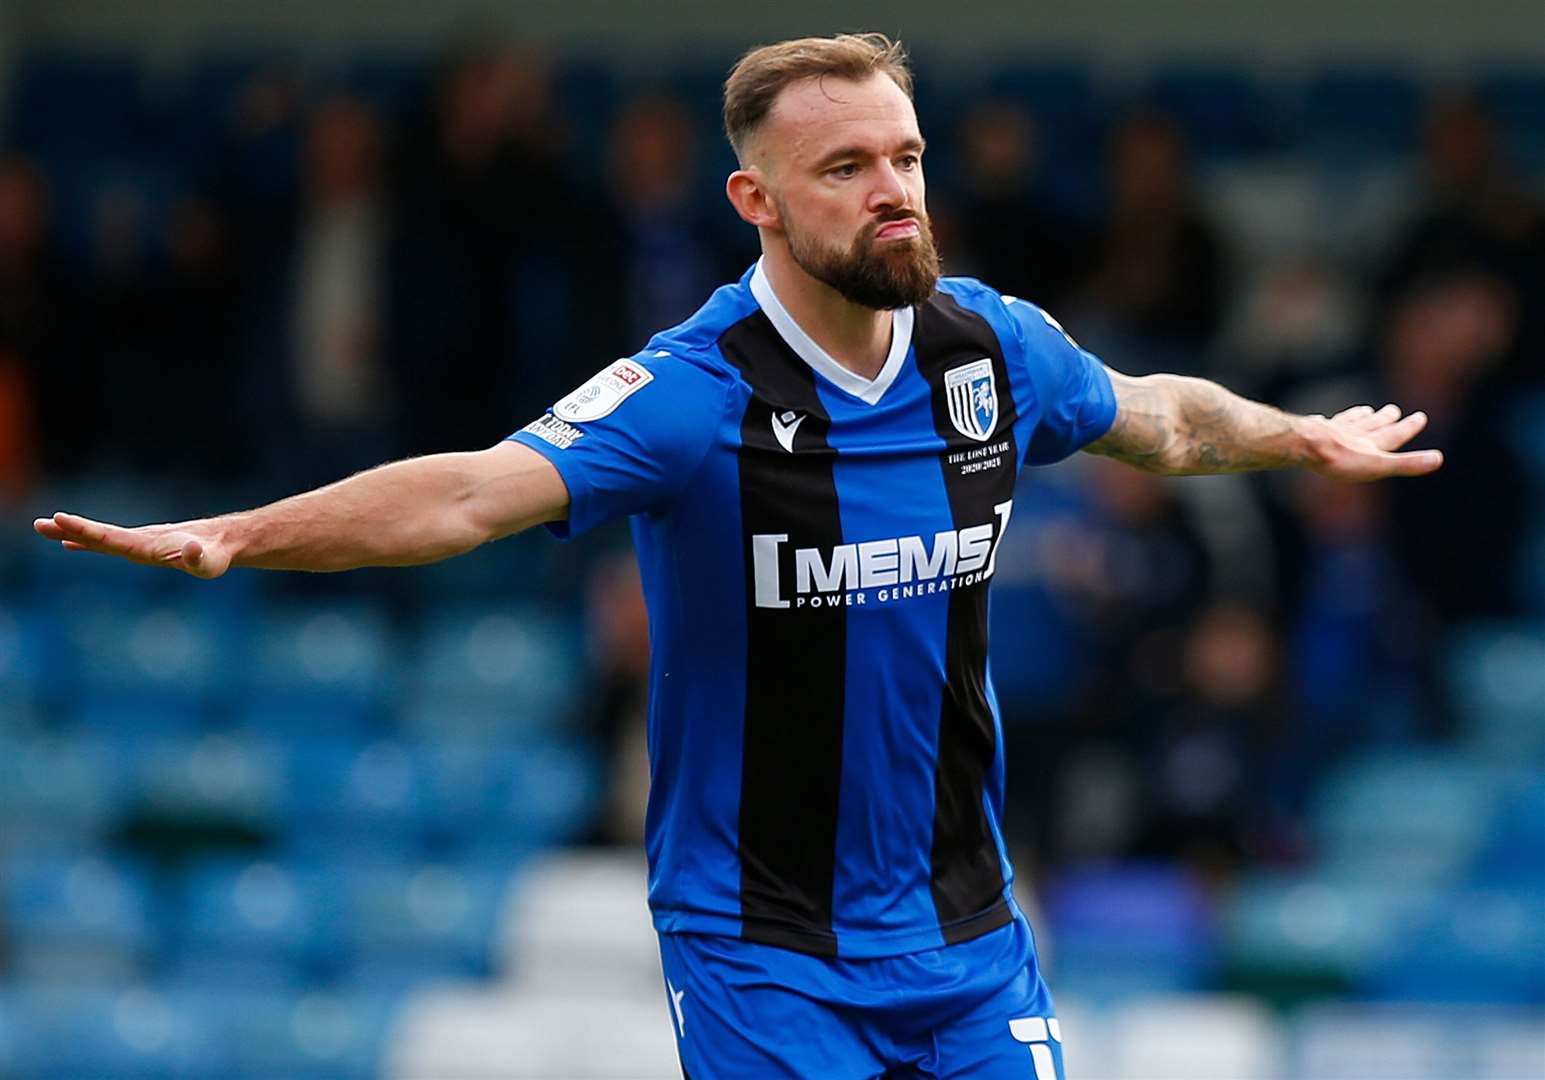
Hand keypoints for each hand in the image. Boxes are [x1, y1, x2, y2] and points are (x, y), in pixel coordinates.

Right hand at [32, 512, 232, 578]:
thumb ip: (199, 558)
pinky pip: (110, 543)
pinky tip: (73, 545)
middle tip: (39, 524)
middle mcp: (140, 541)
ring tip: (45, 528)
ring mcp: (140, 542)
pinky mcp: (143, 545)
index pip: (110, 538)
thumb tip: (192, 549)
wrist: (225, 541)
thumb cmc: (216, 556)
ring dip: (73, 533)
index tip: (61, 518)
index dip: (85, 530)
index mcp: (146, 545)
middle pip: (99, 536)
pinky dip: (90, 541)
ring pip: (102, 538)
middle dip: (70, 530)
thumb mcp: (210, 563)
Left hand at [1304, 404, 1443, 481]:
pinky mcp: (1311, 432)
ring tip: (1365, 411)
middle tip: (1393, 410)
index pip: (1395, 434)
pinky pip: (1321, 424)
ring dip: (1359, 416)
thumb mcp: (1378, 465)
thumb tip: (1438, 459)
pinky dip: (1326, 421)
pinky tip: (1321, 420)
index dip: (1408, 427)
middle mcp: (1354, 434)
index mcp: (1372, 444)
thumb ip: (1406, 463)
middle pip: (1373, 424)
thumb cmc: (1341, 459)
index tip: (1420, 417)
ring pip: (1350, 421)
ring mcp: (1332, 431)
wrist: (1304, 445)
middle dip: (1384, 418)